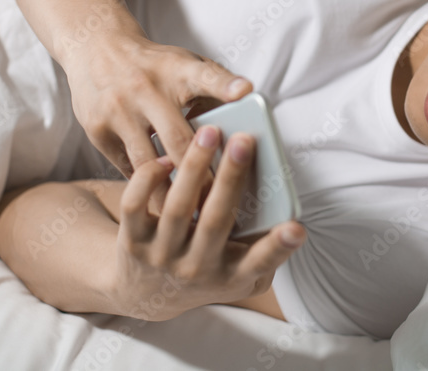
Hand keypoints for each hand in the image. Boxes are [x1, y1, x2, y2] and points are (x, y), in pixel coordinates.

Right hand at [63, 31, 251, 209]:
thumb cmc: (155, 66)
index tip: (245, 91)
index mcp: (177, 69)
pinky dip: (145, 188)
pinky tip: (160, 209)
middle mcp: (146, 89)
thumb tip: (247, 115)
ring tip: (192, 219)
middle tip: (222, 204)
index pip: (205, 74)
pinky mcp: (97, 130)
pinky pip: (127, 168)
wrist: (95, 48)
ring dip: (172, 194)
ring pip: (149, 164)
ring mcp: (119, 111)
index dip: (226, 84)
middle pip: (179, 138)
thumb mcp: (185, 63)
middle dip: (202, 174)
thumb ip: (214, 87)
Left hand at [107, 127, 304, 319]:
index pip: (259, 263)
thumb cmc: (208, 271)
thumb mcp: (239, 275)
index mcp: (232, 276)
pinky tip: (167, 158)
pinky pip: (135, 205)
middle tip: (243, 141)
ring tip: (208, 133)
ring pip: (177, 208)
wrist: (148, 294)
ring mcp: (161, 257)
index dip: (279, 248)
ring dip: (194, 166)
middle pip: (216, 220)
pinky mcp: (132, 242)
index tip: (296, 229)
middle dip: (231, 177)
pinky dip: (150, 178)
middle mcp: (196, 270)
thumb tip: (280, 204)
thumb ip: (262, 250)